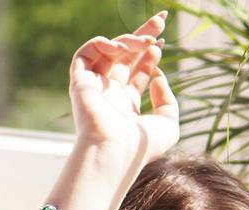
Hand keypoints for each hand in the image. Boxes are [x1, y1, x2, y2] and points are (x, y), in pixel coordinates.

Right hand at [68, 11, 178, 163]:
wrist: (116, 152)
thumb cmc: (142, 146)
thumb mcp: (168, 123)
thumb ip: (168, 99)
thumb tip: (158, 74)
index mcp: (126, 105)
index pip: (136, 73)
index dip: (149, 55)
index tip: (162, 43)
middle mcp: (108, 94)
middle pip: (124, 57)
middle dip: (142, 36)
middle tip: (160, 19)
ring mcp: (93, 87)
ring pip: (108, 52)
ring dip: (129, 40)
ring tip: (147, 41)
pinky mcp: (79, 81)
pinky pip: (87, 53)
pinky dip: (103, 44)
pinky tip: (122, 47)